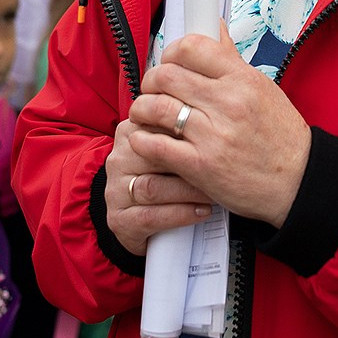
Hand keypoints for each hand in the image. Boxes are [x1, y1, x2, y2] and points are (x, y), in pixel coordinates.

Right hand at [103, 119, 212, 255]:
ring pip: (153, 188)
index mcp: (131, 133)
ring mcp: (115, 191)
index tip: (218, 141)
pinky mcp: (118, 220)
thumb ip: (186, 132)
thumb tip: (219, 117)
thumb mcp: (175, 150)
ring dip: (189, 192)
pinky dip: (180, 215)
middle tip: (222, 171)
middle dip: (192, 165)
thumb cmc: (169, 178)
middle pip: (155, 157)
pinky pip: (149, 217)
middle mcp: (118, 159)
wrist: (145, 221)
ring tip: (214, 194)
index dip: (191, 134)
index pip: (160, 126)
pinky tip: (202, 213)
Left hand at [129, 27, 311, 228]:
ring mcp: (213, 136)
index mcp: (243, 80)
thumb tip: (213, 28)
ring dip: (142, 109)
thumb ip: (231, 61)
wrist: (298, 181)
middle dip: (151, 81)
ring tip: (145, 114)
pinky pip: (156, 145)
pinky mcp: (200, 167)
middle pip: (166, 75)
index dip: (171, 52)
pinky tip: (144, 138)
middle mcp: (227, 104)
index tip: (169, 62)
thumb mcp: (263, 89)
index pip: (191, 47)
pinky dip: (142, 139)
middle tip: (152, 89)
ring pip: (155, 107)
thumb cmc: (281, 137)